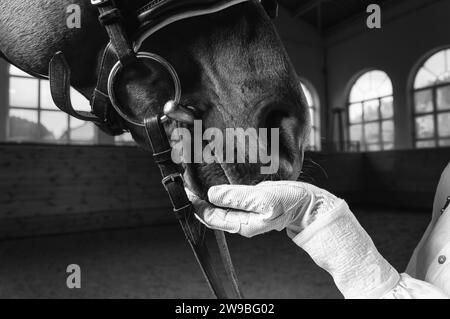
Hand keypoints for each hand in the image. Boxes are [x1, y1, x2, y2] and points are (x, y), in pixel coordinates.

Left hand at [187, 181, 341, 237]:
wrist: (310, 205)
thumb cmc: (291, 202)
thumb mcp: (264, 198)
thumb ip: (238, 198)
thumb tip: (212, 196)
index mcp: (242, 224)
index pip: (209, 216)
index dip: (195, 202)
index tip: (186, 186)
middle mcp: (241, 221)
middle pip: (211, 211)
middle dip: (198, 197)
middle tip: (189, 179)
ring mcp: (246, 213)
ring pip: (219, 205)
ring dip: (208, 193)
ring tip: (199, 178)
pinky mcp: (251, 204)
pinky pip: (230, 199)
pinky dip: (221, 190)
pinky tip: (218, 180)